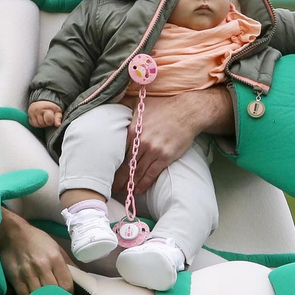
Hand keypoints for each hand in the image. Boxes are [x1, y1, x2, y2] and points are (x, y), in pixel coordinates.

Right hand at [0, 209, 74, 294]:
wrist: (13, 233)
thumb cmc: (37, 240)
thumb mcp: (56, 247)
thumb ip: (68, 264)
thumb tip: (79, 278)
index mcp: (55, 258)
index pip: (66, 285)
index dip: (69, 293)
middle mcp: (42, 266)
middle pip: (54, 292)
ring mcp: (27, 273)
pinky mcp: (15, 278)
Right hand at [28, 100, 62, 127]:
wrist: (42, 102)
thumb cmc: (50, 107)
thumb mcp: (57, 110)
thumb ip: (58, 118)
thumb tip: (58, 125)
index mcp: (44, 108)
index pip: (48, 120)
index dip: (51, 121)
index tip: (52, 118)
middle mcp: (36, 110)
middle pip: (43, 124)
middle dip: (47, 123)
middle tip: (48, 118)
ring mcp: (31, 114)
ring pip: (38, 125)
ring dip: (42, 124)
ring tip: (44, 119)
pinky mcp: (29, 117)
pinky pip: (33, 125)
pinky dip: (38, 124)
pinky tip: (40, 120)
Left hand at [115, 88, 231, 195]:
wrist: (187, 111)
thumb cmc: (164, 106)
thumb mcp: (141, 104)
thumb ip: (125, 107)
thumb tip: (112, 103)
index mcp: (133, 131)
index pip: (118, 152)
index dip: (112, 164)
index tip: (107, 172)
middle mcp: (142, 142)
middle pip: (126, 165)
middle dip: (118, 178)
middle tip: (112, 188)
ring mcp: (154, 151)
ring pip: (138, 172)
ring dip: (130, 184)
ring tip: (124, 191)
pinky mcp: (165, 157)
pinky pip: (152, 174)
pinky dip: (144, 184)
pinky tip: (138, 190)